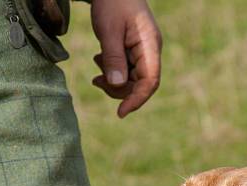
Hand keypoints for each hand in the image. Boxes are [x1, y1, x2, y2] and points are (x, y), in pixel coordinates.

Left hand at [91, 0, 161, 117]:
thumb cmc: (112, 2)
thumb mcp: (109, 29)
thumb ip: (113, 58)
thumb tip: (117, 85)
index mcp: (150, 46)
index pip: (150, 81)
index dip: (137, 99)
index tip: (121, 112)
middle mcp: (150, 52)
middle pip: (140, 84)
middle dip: (119, 90)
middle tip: (96, 82)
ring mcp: (142, 52)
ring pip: (132, 80)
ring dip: (114, 82)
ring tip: (96, 69)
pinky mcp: (133, 51)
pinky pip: (126, 70)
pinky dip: (112, 72)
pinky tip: (99, 60)